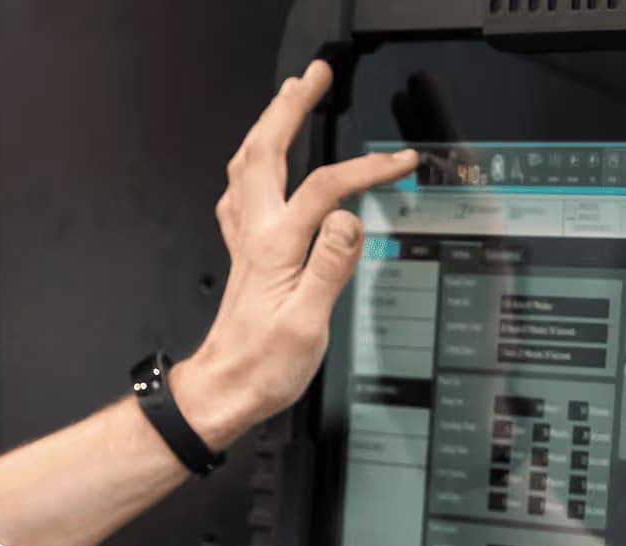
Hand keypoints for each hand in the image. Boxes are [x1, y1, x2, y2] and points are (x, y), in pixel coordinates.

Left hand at [171, 61, 418, 444]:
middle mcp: (257, 235)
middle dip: (291, 105)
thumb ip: (329, 267)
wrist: (226, 388)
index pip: (327, 188)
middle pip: (268, 150)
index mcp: (277, 247)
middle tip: (315, 77)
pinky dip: (251, 166)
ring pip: (247, 164)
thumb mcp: (307, 323)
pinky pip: (240, 195)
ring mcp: (247, 243)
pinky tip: (256, 168)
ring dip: (267, 124)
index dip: (366, 169)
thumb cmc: (264, 365)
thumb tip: (349, 220)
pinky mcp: (246, 257)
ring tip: (286, 99)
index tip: (400, 161)